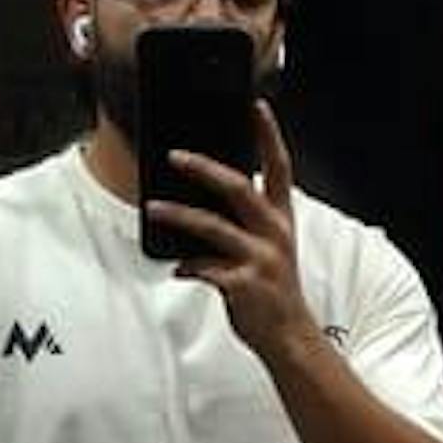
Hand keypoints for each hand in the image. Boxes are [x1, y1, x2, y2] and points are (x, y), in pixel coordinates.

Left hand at [147, 100, 318, 363]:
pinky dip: (187, 265)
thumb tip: (199, 210)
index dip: (268, 134)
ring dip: (178, 215)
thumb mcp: (268, 252)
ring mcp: (260, 258)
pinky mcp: (244, 284)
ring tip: (153, 208)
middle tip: (174, 155)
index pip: (280, 167)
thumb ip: (242, 227)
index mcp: (281, 220)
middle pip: (237, 188)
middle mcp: (274, 233)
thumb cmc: (273, 291)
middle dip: (203, 168)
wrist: (289, 336)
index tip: (255, 105)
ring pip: (212, 226)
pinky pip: (204, 267)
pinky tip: (178, 268)